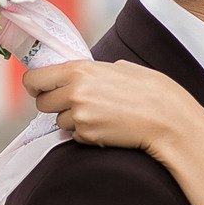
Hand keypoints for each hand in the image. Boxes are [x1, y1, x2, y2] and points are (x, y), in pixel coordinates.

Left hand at [23, 60, 203, 156]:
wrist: (169, 120)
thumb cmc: (152, 91)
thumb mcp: (122, 68)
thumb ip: (93, 71)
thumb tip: (79, 75)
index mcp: (79, 70)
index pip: (34, 79)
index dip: (35, 86)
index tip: (40, 89)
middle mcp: (74, 93)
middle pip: (42, 104)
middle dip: (55, 105)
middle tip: (76, 104)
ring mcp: (80, 117)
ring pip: (60, 122)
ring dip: (73, 121)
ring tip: (100, 115)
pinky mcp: (87, 137)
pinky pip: (75, 136)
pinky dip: (86, 134)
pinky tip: (108, 127)